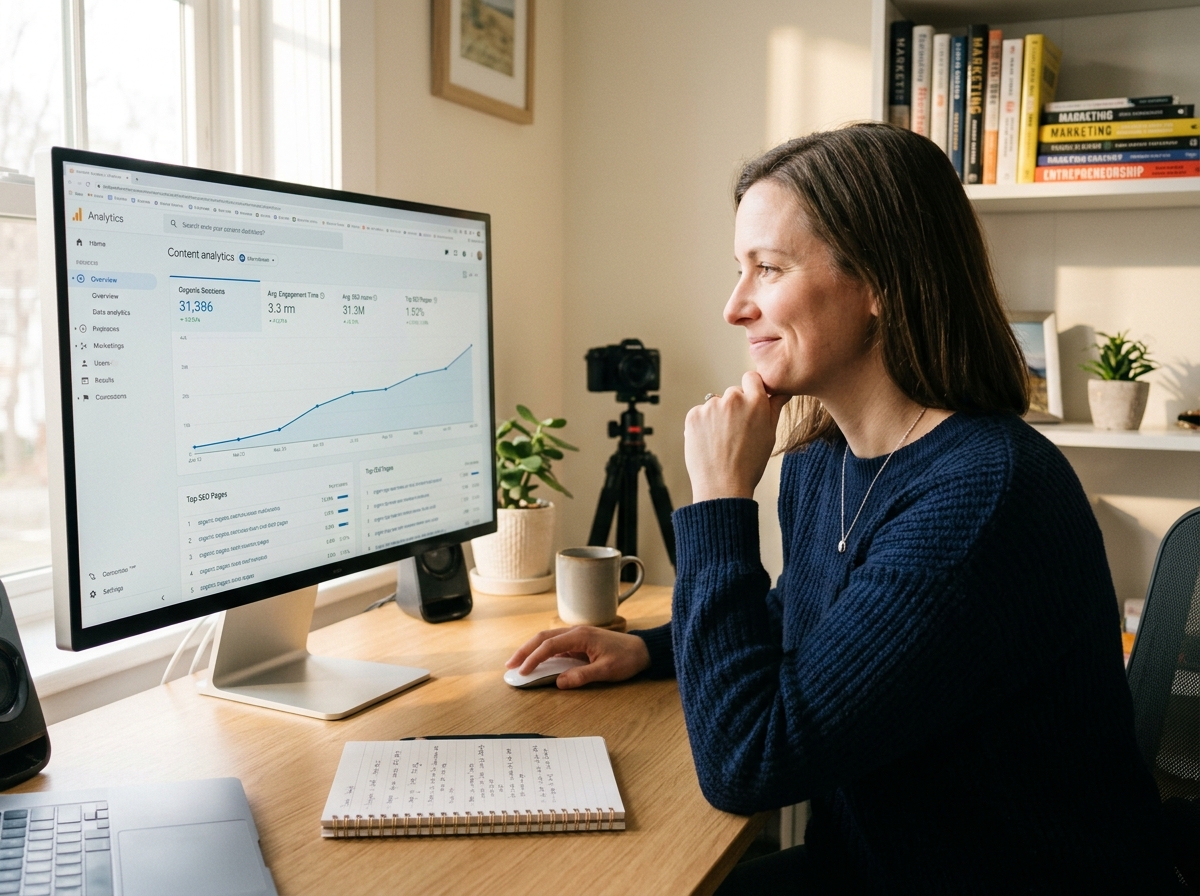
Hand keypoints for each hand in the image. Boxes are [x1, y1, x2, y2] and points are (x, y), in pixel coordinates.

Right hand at [506, 626, 650, 688]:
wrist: (642, 650)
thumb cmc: (627, 659)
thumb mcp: (606, 671)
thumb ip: (582, 676)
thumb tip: (559, 682)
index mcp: (581, 636)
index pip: (550, 645)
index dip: (534, 658)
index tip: (523, 671)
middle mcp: (576, 631)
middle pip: (543, 637)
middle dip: (524, 650)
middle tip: (509, 665)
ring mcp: (576, 635)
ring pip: (547, 639)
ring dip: (531, 649)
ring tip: (517, 663)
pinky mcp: (578, 642)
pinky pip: (555, 644)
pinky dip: (542, 651)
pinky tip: (535, 660)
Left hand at [685, 371, 789, 502]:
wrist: (723, 486)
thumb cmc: (750, 463)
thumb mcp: (770, 434)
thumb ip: (774, 407)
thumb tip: (782, 390)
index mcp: (756, 401)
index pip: (751, 378)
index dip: (751, 389)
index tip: (750, 402)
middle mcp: (733, 399)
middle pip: (733, 393)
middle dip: (735, 407)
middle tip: (736, 432)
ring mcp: (711, 406)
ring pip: (715, 404)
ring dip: (718, 416)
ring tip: (722, 441)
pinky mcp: (693, 415)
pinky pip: (700, 413)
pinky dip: (703, 424)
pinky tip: (709, 442)